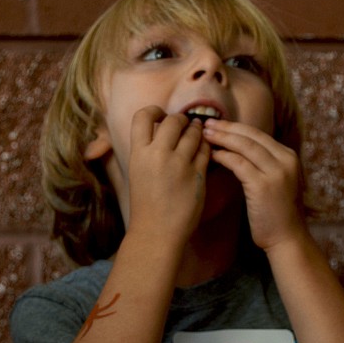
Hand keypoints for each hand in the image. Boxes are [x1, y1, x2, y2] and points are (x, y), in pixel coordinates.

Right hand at [126, 106, 209, 240]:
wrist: (157, 232)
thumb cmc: (146, 203)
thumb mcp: (137, 171)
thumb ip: (147, 149)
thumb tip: (161, 127)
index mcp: (138, 153)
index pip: (143, 116)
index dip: (155, 111)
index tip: (161, 116)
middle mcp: (158, 154)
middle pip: (174, 120)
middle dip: (181, 120)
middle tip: (184, 126)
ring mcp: (180, 164)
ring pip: (194, 132)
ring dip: (197, 131)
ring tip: (197, 135)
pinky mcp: (198, 174)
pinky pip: (206, 150)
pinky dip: (206, 146)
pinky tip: (204, 150)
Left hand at [203, 118, 305, 249]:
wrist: (287, 238)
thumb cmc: (276, 213)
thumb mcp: (276, 181)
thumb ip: (263, 164)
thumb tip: (237, 149)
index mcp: (289, 156)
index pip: (258, 134)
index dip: (236, 127)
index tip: (217, 124)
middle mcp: (285, 160)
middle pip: (251, 135)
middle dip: (226, 128)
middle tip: (205, 123)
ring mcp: (276, 172)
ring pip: (244, 146)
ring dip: (222, 138)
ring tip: (204, 135)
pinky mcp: (263, 186)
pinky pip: (239, 164)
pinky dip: (224, 157)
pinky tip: (212, 155)